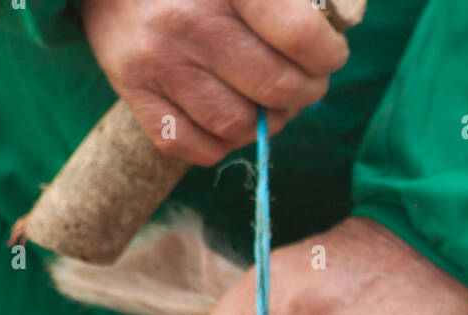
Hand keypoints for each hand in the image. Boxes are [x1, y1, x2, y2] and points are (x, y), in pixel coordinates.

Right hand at [80, 0, 348, 164]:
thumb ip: (291, 2)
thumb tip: (333, 34)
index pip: (301, 36)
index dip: (327, 55)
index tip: (328, 55)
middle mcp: (188, 20)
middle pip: (276, 88)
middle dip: (304, 94)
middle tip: (303, 84)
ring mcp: (158, 60)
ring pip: (239, 126)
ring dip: (265, 124)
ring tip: (265, 102)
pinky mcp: (135, 92)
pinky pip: (198, 148)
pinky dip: (223, 143)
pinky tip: (227, 119)